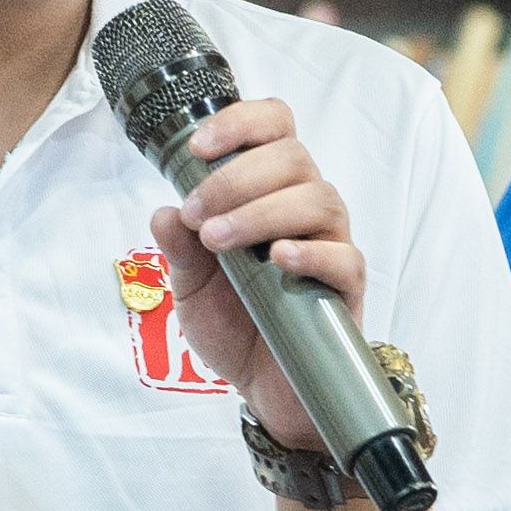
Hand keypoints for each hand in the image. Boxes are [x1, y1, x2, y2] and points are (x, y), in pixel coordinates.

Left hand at [146, 97, 361, 452]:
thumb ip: (179, 247)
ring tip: (220, 240)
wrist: (263, 387)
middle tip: (198, 216)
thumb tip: (163, 213)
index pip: (273, 128)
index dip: (240, 123)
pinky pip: (344, 257)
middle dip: (236, 179)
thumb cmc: (235, 323)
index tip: (198, 147)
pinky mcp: (347, 288)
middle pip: (293, 157)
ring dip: (262, 213)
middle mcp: (305, 208)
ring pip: (318, 200)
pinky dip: (310, 254)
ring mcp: (331, 245)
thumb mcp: (190, 285)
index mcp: (270, 190)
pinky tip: (278, 260)